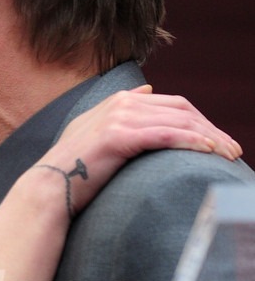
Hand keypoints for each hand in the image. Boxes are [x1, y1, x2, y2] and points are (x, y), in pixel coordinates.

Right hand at [41, 86, 241, 217]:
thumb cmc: (73, 171)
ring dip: (209, 139)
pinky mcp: (118, 136)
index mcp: (119, 102)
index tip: (218, 142)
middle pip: (182, 111)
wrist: (48, 187)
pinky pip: (165, 135)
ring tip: (228, 155)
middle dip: (212, 130)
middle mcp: (121, 104)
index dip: (201, 122)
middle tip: (233, 151)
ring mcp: (119, 117)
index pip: (173, 105)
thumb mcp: (96, 133)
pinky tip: (207, 152)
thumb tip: (148, 92)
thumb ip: (122, 112)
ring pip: (179, 122)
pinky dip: (190, 142)